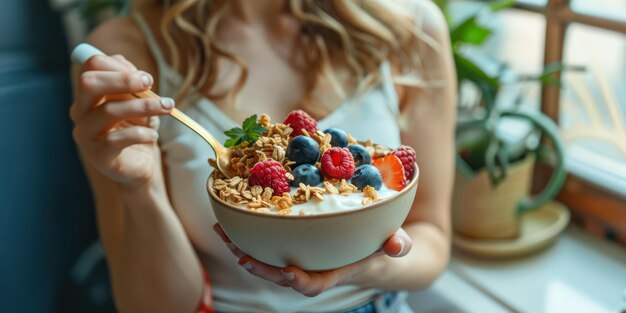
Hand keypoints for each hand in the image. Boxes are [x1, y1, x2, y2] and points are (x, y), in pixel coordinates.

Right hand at [70, 54, 174, 187]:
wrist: (140, 163)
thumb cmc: (138, 127)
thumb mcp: (139, 101)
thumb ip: (134, 84)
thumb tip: (137, 74)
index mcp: (89, 93)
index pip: (91, 66)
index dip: (119, 66)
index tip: (147, 78)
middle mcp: (81, 111)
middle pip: (89, 83)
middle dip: (123, 79)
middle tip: (150, 84)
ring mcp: (86, 134)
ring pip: (108, 111)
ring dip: (144, 106)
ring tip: (166, 107)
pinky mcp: (97, 156)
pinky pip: (116, 140)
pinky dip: (141, 134)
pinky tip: (153, 136)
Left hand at [213, 224, 411, 296]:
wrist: (373, 247)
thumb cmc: (382, 246)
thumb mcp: (394, 244)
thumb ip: (397, 245)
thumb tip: (397, 245)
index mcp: (334, 271)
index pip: (314, 284)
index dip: (300, 281)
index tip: (288, 272)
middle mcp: (312, 268)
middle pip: (281, 276)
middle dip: (260, 268)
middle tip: (241, 255)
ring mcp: (299, 258)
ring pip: (267, 260)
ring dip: (243, 248)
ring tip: (223, 232)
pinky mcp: (291, 246)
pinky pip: (266, 244)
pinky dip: (247, 234)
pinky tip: (230, 218)